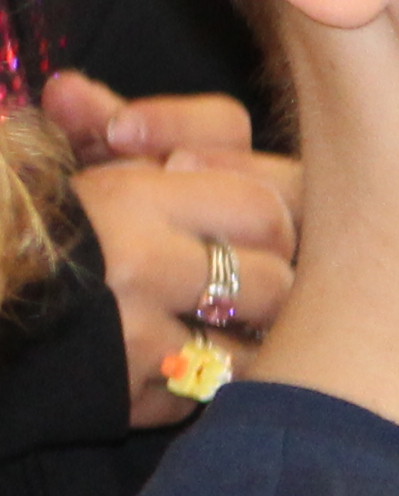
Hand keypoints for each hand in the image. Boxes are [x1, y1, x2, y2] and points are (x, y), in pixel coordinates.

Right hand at [48, 75, 299, 427]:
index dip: (262, 214)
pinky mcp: (116, 400)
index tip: (233, 221)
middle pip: (274, 282)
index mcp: (126, 199)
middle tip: (239, 278)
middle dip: (263, 283)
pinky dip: (188, 385)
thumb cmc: (5, 223)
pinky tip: (163, 363)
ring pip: (248, 350)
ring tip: (209, 322)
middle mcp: (135, 268)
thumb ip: (103, 128)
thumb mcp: (55, 160)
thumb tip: (88, 96)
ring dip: (236, 340)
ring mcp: (130, 340)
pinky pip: (195, 396)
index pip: (264, 207)